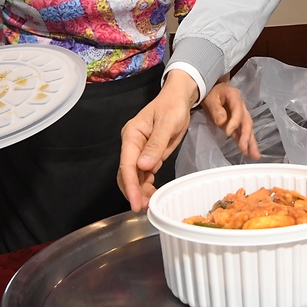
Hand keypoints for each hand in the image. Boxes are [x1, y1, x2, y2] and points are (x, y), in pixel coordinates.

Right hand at [118, 70, 198, 211]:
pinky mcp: (148, 154)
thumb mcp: (168, 123)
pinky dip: (146, 185)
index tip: (135, 202)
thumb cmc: (173, 106)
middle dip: (133, 191)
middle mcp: (132, 144)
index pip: (127, 164)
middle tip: (143, 208)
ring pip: (134, 176)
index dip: (130, 185)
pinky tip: (152, 195)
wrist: (179, 98)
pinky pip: (143, 173)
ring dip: (140, 191)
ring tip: (149, 205)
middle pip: (127, 173)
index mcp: (132, 134)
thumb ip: (156, 145)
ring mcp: (139, 150)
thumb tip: (143, 166)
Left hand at [201, 80, 260, 160]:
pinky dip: (245, 142)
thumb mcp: (210, 98)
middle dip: (247, 136)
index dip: (235, 122)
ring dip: (251, 142)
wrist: (212, 90)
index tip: (228, 133)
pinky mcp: (237, 123)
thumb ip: (216, 110)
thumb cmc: (211, 93)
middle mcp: (241, 106)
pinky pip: (242, 132)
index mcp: (235, 97)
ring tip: (254, 155)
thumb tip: (222, 122)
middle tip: (245, 148)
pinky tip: (248, 152)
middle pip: (247, 121)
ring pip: (248, 129)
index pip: (238, 111)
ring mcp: (240, 115)